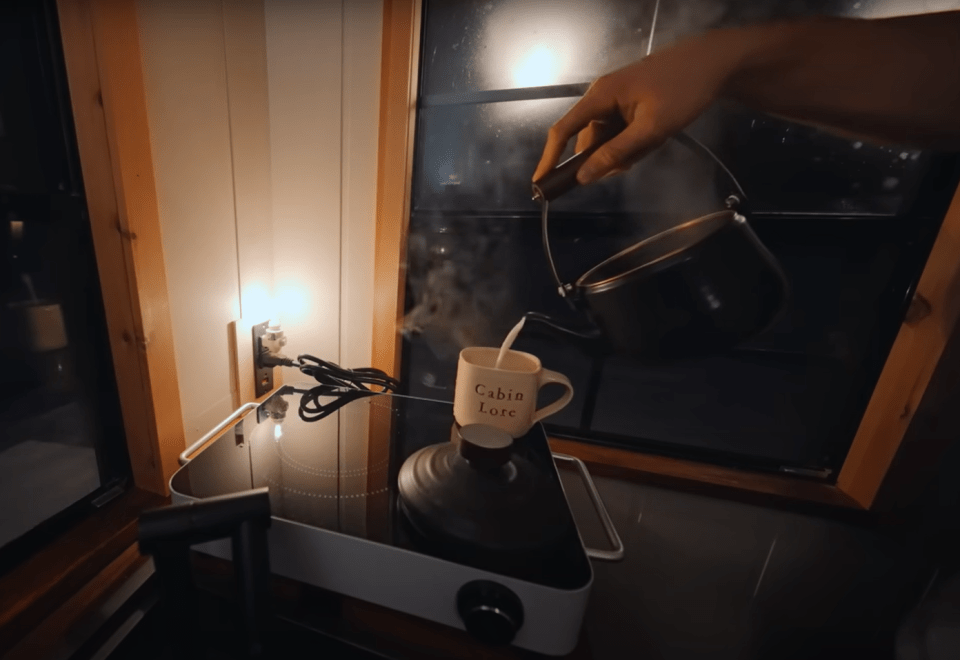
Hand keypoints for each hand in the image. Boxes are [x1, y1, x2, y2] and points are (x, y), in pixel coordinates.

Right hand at [533, 31, 741, 185]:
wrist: (714, 64)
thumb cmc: (682, 92)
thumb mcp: (651, 129)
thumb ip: (615, 154)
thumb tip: (584, 177)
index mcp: (600, 96)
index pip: (562, 131)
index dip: (549, 158)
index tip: (541, 183)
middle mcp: (602, 96)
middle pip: (588, 139)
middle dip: (606, 158)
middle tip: (632, 163)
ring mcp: (616, 99)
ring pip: (607, 138)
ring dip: (624, 151)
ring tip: (653, 144)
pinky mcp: (629, 102)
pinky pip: (621, 131)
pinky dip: (634, 142)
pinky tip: (655, 137)